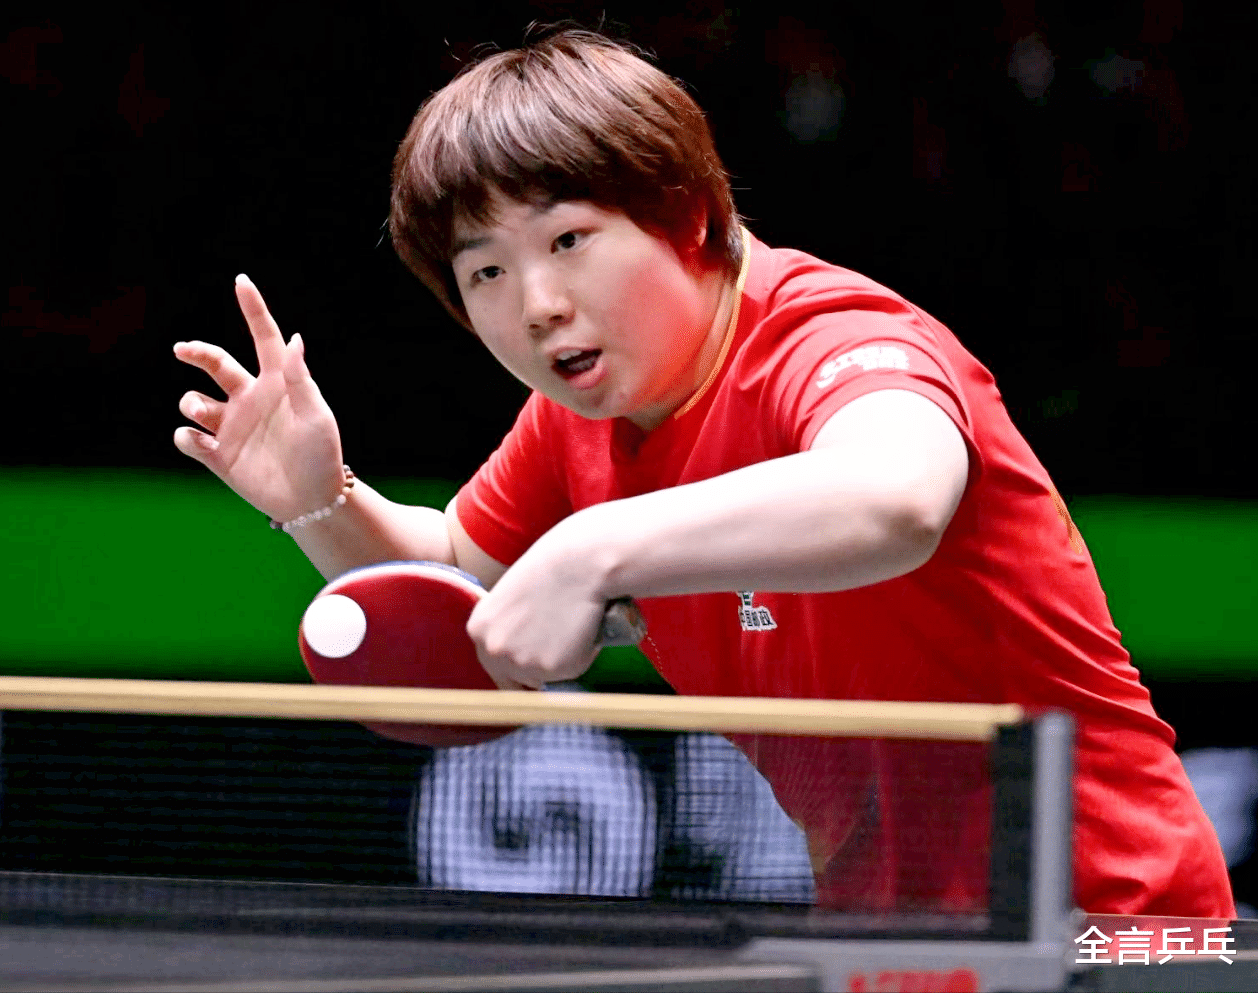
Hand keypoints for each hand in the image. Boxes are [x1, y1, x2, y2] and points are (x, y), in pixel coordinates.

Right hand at [172, 274, 344, 520]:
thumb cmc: (322, 456)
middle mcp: (250, 400)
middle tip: (182, 350)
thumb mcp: (316, 417)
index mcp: (277, 384)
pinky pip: (188, 438)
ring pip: (194, 401)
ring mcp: (232, 427)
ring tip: (206, 414)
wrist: (312, 501)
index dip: (253, 310)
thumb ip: (299, 380)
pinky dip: (187, 437)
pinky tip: (200, 442)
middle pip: (215, 364)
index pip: (262, 338)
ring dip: (192, 402)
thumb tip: (293, 337)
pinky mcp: (218, 456)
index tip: (241, 281)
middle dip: (196, 352)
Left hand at [465, 521, 605, 689]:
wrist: (580, 563)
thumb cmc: (552, 569)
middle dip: (535, 672)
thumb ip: (506, 629)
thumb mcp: (510, 599)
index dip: (515, 669)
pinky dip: (581, 656)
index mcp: (478, 629)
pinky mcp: (551, 668)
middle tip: (558, 650)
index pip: (492, 667)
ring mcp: (520, 661)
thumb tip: (520, 654)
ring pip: (544, 678)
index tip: (532, 668)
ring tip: (571, 627)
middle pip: (514, 681)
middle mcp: (493, 649)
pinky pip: (570, 671)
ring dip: (559, 662)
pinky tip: (582, 629)